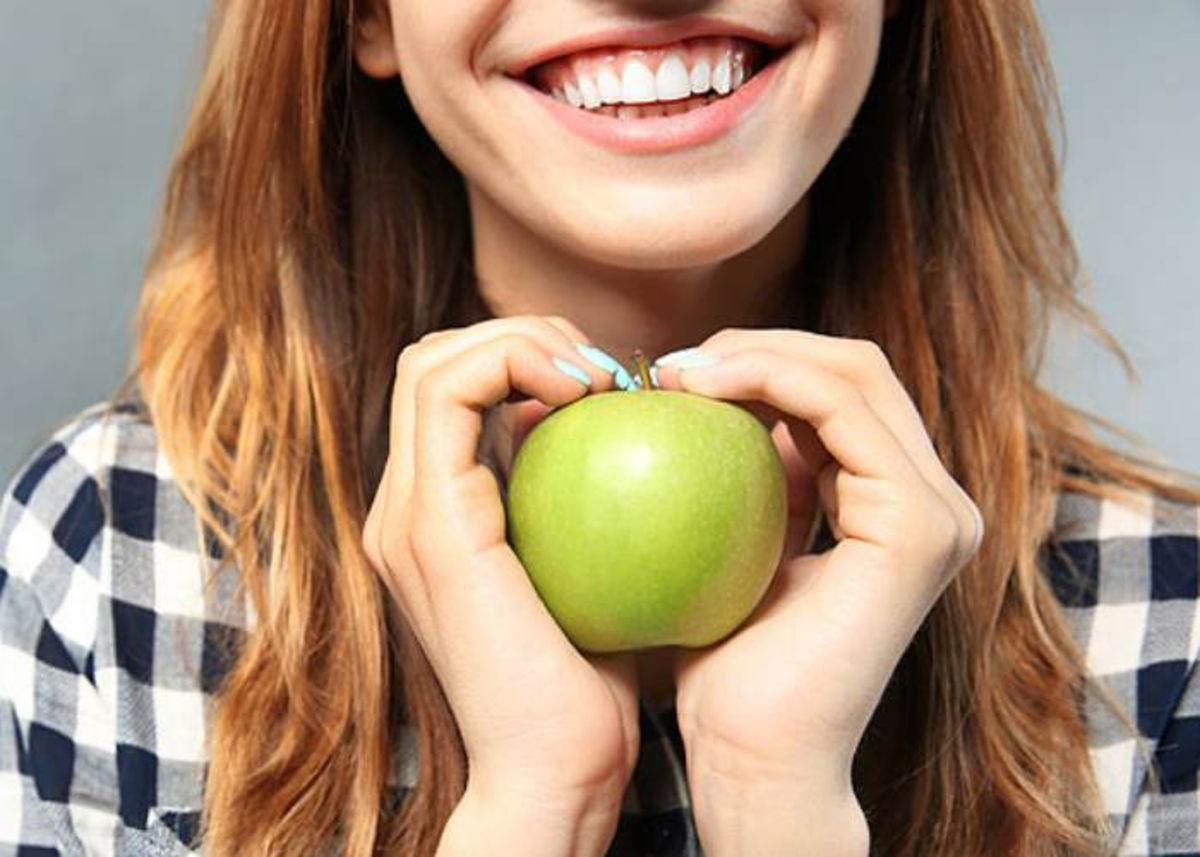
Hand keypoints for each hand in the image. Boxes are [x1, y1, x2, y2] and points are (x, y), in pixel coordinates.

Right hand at [362, 316, 640, 820]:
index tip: (609, 389)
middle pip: (435, 360)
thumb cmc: (591, 686)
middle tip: (604, 374)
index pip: (455, 391)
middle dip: (522, 336)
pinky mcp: (430, 522)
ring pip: (436, 361)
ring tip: (598, 380)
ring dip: (521, 341)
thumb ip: (581, 511)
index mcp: (435, 517)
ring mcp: (406, 514)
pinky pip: (453, 395)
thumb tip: (625, 441)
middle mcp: (403, 508)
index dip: (525, 358)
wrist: (553, 773)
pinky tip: (590, 397)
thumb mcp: (588, 577)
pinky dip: (517, 366)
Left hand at [651, 329, 983, 793]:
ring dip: (756, 353)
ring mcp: (937, 511)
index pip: (841, 388)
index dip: (761, 358)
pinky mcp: (916, 525)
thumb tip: (712, 399)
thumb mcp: (735, 543)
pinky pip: (838, 412)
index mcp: (898, 502)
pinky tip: (696, 390)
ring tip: (673, 374)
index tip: (673, 373)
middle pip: (855, 365)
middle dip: (759, 343)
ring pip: (851, 372)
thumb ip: (752, 476)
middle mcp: (934, 500)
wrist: (749, 754)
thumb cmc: (723, 663)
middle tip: (671, 364)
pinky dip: (767, 381)